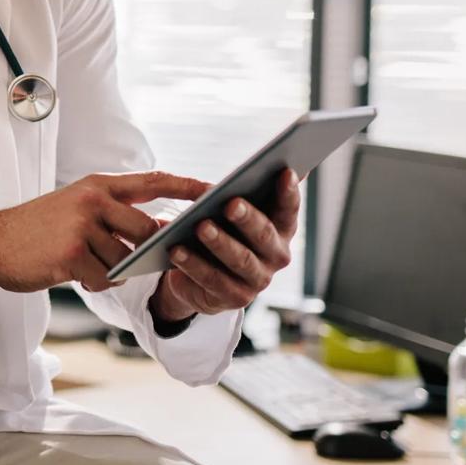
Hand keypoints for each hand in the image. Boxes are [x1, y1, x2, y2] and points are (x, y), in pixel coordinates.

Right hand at [0, 171, 211, 307]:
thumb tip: (158, 228)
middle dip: (144, 249)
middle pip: (145, 229)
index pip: (154, 180)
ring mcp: (82, 226)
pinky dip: (97, 282)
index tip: (215, 189)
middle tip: (130, 257)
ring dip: (112, 269)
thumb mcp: (76, 205)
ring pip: (125, 258)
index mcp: (97, 184)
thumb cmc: (38, 228)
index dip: (186, 185)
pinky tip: (76, 273)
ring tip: (84, 262)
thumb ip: (116, 212)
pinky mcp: (72, 254)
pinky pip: (106, 278)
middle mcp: (93, 200)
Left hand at [150, 168, 300, 321]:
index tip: (284, 170)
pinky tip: (176, 249)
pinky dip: (193, 264)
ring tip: (200, 226)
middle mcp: (277, 256)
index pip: (289, 209)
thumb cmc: (222, 230)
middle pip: (263, 235)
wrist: (202, 275)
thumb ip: (245, 191)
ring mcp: (258, 280)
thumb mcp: (232, 211)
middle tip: (230, 203)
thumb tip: (254, 166)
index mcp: (281, 229)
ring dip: (220, 242)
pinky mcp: (236, 298)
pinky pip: (213, 279)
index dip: (288, 192)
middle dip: (247, 218)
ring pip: (240, 259)